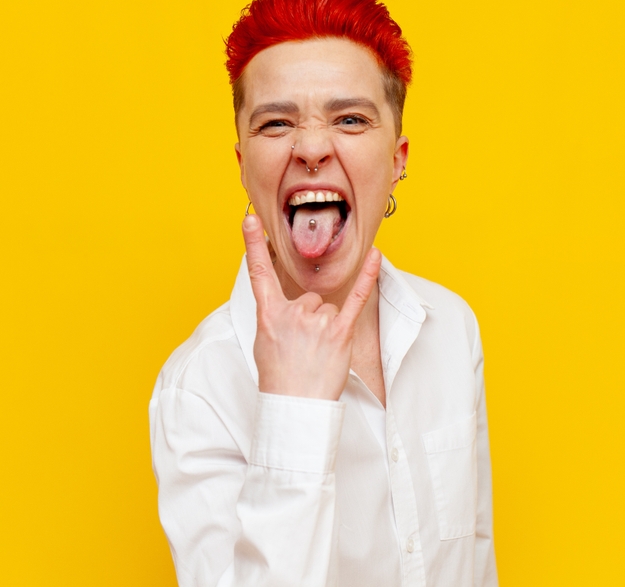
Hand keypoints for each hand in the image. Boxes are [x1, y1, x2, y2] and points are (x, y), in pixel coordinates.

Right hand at [241, 215, 380, 399]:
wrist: (295, 407)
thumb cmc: (279, 378)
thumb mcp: (264, 343)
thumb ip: (274, 317)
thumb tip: (285, 308)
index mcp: (269, 315)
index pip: (258, 273)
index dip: (252, 244)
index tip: (250, 218)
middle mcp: (292, 313)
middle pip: (309, 298)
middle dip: (310, 320)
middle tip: (304, 349)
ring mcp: (316, 322)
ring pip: (327, 309)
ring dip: (326, 328)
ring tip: (317, 353)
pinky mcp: (340, 332)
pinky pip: (356, 298)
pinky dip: (367, 276)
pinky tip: (375, 254)